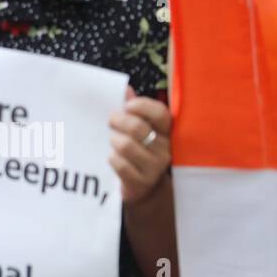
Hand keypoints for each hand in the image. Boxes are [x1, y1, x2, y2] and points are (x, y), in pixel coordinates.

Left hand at [108, 88, 171, 204]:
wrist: (142, 188)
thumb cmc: (137, 151)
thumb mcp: (138, 130)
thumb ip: (133, 109)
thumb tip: (126, 88)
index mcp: (165, 132)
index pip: (161, 114)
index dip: (142, 106)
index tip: (127, 106)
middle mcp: (164, 149)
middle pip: (137, 127)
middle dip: (117, 121)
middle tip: (111, 121)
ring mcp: (154, 167)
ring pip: (125, 145)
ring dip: (113, 140)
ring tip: (112, 141)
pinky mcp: (141, 182)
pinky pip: (119, 164)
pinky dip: (111, 158)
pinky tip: (112, 157)